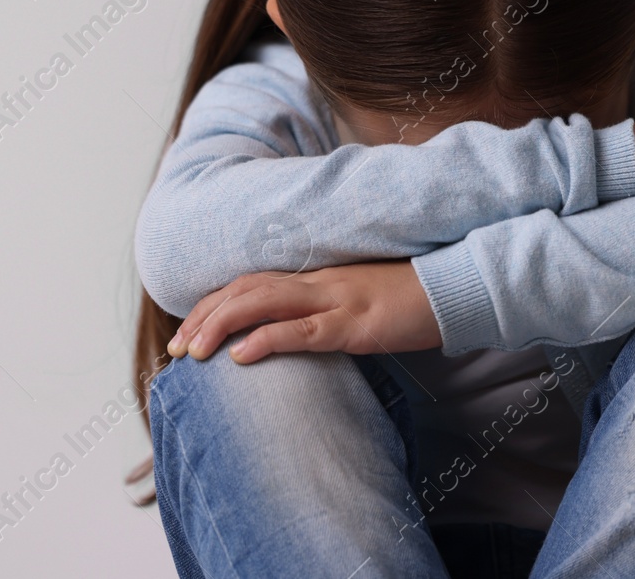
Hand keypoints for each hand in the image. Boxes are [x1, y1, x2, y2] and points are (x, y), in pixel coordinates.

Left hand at [166, 260, 441, 363]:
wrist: (457, 286)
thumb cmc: (413, 298)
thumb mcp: (361, 302)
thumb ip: (328, 311)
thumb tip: (299, 333)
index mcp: (318, 277)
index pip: (252, 283)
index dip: (213, 304)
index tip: (187, 330)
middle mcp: (318, 282)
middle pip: (245, 290)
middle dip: (204, 317)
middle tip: (177, 349)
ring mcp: (335, 299)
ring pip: (263, 304)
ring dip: (222, 327)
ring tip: (194, 352)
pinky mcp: (355, 322)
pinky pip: (304, 330)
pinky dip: (268, 339)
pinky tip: (242, 356)